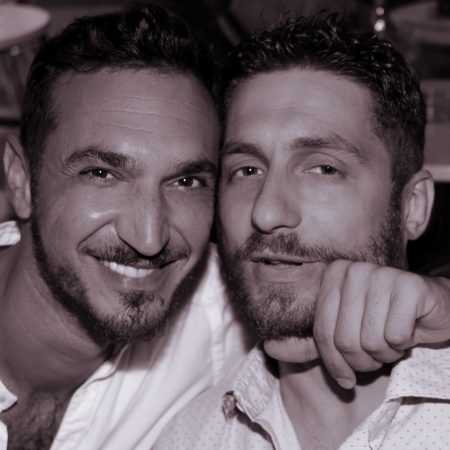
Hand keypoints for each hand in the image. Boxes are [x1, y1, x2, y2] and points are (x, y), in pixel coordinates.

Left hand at [264, 260, 449, 388]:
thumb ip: (310, 343)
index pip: (322, 332)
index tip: (346, 377)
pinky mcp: (409, 285)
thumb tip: (269, 348)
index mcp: (333, 276)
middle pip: (345, 340)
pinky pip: (396, 335)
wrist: (431, 310)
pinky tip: (409, 330)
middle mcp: (353, 269)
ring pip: (370, 340)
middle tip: (377, 355)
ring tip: (392, 340)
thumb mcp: (344, 333)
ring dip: (385, 353)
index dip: (335, 363)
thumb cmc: (384, 322)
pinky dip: (404, 343)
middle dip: (363, 361)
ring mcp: (381, 274)